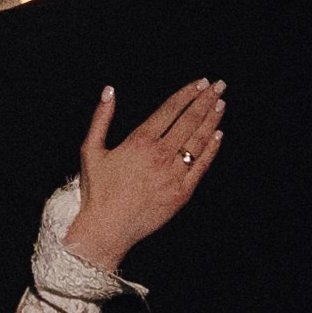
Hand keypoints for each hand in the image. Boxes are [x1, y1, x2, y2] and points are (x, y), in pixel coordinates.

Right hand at [65, 78, 225, 274]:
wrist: (107, 230)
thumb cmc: (97, 191)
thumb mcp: (90, 150)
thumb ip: (101, 118)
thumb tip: (109, 90)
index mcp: (140, 141)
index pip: (171, 109)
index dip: (188, 94)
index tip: (200, 83)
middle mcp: (161, 155)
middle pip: (190, 120)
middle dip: (206, 100)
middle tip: (219, 86)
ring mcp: (174, 174)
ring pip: (199, 140)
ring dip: (212, 120)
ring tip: (220, 104)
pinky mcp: (182, 192)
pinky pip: (202, 166)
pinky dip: (211, 148)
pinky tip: (218, 135)